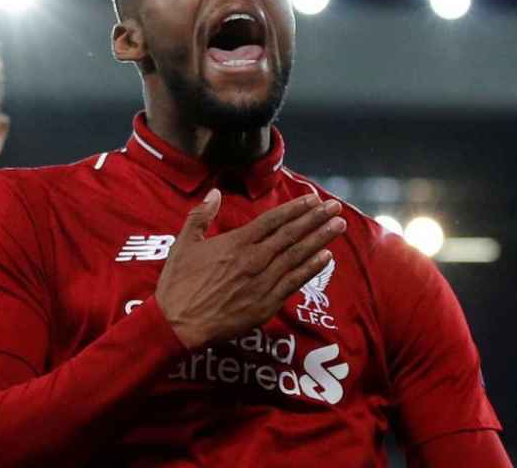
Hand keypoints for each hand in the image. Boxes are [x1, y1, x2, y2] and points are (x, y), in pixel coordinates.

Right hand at [155, 189, 345, 349]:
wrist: (179, 323)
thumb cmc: (179, 284)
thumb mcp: (184, 244)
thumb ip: (201, 216)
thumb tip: (215, 192)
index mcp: (236, 243)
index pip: (272, 220)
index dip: (294, 208)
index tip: (312, 199)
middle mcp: (254, 259)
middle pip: (291, 235)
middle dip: (315, 219)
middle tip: (335, 207)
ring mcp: (263, 282)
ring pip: (297, 256)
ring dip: (320, 239)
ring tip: (338, 226)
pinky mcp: (266, 304)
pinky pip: (294, 282)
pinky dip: (311, 268)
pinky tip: (325, 257)